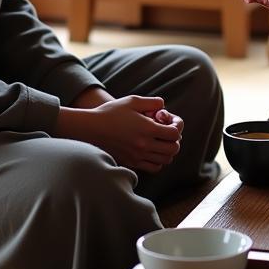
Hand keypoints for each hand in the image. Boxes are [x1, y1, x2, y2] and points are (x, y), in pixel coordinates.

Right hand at [56, 95, 181, 172]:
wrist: (91, 128)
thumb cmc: (111, 112)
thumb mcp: (133, 101)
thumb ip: (153, 102)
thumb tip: (164, 108)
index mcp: (147, 129)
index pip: (175, 134)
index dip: (177, 126)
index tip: (171, 121)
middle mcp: (144, 145)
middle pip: (173, 149)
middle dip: (175, 139)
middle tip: (167, 131)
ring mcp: (138, 156)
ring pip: (166, 160)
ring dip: (168, 150)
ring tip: (160, 140)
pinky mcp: (131, 163)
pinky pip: (154, 167)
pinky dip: (158, 160)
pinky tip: (152, 150)